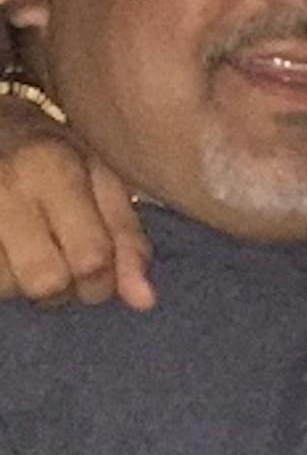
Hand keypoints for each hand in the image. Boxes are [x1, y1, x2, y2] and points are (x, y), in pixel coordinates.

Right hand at [0, 100, 153, 308]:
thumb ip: (127, 238)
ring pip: (9, 288)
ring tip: (33, 251)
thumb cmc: (56, 153)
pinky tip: (11, 254)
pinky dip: (4, 278)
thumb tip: (145, 302)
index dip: (104, 280)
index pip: (90, 258)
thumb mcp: (103, 179)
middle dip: (66, 289)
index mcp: (52, 168)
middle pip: (46, 283)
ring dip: (28, 285)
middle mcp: (6, 189)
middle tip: (67, 265)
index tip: (102, 269)